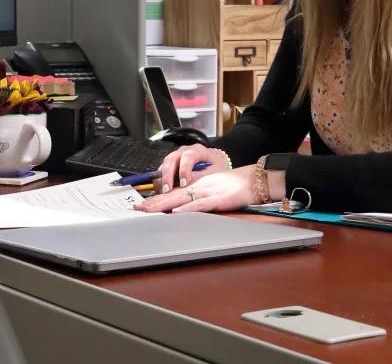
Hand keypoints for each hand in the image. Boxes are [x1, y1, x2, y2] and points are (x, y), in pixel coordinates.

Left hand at [135, 166, 260, 213]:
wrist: (253, 181)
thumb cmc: (234, 187)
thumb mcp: (212, 192)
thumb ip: (198, 199)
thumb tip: (181, 209)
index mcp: (196, 188)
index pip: (172, 194)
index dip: (157, 200)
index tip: (142, 206)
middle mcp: (198, 189)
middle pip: (172, 196)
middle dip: (154, 203)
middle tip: (138, 210)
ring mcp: (207, 193)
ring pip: (182, 198)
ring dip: (165, 204)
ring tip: (150, 209)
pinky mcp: (218, 200)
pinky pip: (201, 204)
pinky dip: (188, 207)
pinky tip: (177, 211)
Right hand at [154, 144, 231, 193]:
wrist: (215, 167)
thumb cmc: (217, 169)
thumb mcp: (216, 172)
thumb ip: (204, 177)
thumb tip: (192, 186)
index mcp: (198, 150)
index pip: (188, 156)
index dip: (184, 170)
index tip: (184, 184)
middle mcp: (184, 151)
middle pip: (172, 159)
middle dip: (168, 175)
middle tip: (168, 190)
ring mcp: (176, 157)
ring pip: (164, 165)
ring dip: (162, 179)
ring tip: (163, 193)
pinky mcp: (170, 166)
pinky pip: (161, 172)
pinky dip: (160, 182)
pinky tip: (161, 192)